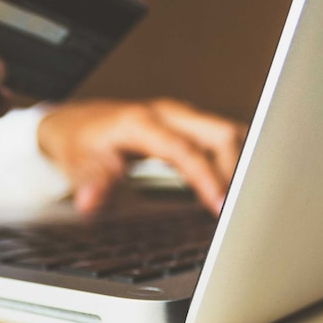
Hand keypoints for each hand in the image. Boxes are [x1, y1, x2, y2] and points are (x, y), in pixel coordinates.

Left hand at [37, 98, 246, 214]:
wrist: (75, 122)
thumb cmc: (78, 143)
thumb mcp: (77, 164)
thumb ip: (90, 183)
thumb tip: (89, 203)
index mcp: (141, 122)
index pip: (184, 150)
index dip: (206, 177)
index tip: (220, 206)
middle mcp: (167, 113)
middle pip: (219, 133)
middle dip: (237, 170)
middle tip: (242, 209)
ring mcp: (180, 116)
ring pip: (227, 132)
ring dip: (242, 164)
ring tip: (247, 201)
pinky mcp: (187, 124)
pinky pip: (222, 138)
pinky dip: (235, 159)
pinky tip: (239, 185)